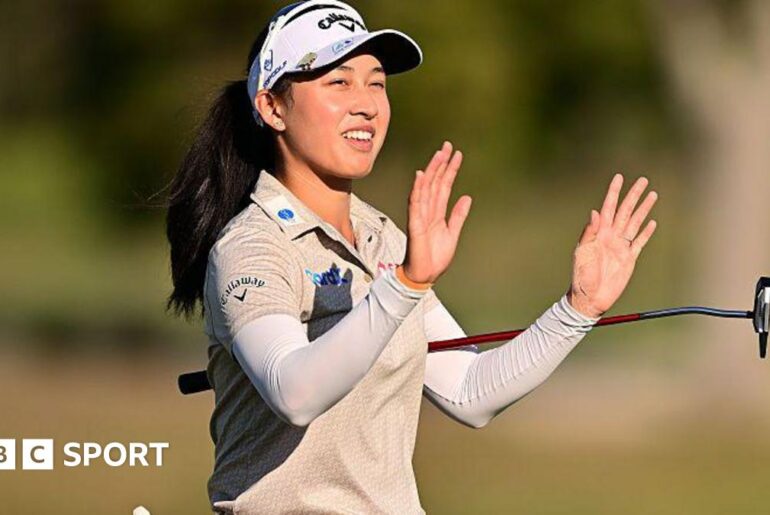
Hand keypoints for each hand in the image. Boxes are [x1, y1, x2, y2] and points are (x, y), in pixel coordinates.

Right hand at [402, 141, 472, 283]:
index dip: (450, 170)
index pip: (443, 186)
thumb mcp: (452, 233)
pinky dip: (418, 189)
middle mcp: (427, 211)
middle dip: (441, 164)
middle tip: (447, 145)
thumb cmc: (435, 258)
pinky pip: (416, 203)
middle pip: (435, 182)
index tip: (456, 154)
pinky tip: (421, 175)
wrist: (425, 276)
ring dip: (432, 170)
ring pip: (426, 188)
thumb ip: (458, 215)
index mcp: (437, 213)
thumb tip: (467, 197)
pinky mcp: (415, 224)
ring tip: (439, 154)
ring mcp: (420, 216)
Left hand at [568, 173, 658, 317]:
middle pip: (625, 211)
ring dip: (643, 209)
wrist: (590, 298)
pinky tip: (652, 222)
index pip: (608, 207)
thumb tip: (595, 212)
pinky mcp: (629, 259)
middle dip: (634, 195)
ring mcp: (621, 247)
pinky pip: (640, 242)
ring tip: (652, 195)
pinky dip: (646, 232)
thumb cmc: (581, 276)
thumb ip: (589, 232)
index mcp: (599, 233)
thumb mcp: (582, 252)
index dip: (614, 192)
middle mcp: (611, 236)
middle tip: (643, 180)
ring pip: (635, 223)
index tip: (619, 178)